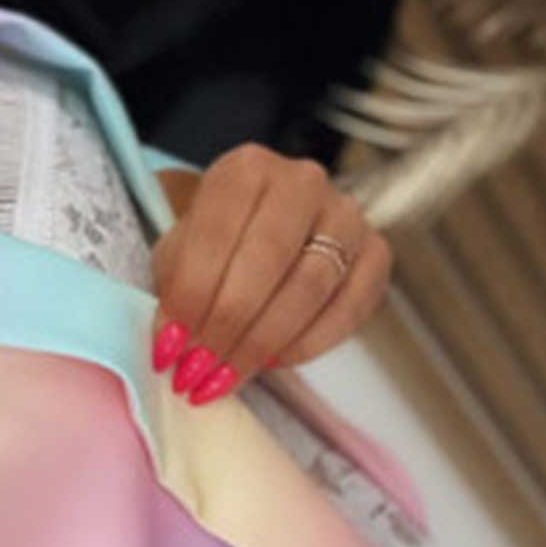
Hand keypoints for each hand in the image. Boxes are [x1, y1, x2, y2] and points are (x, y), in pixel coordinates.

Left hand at [149, 144, 392, 404]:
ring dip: (262, 343)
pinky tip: (271, 363)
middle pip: (267, 261)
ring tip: (226, 377)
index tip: (169, 347)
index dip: (191, 295)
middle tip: (198, 371)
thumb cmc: (215, 247)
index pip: (217, 232)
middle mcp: (303, 182)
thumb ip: (175, 290)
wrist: (261, 237)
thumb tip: (175, 347)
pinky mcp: (376, 254)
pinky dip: (307, 345)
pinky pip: (348, 309)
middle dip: (227, 325)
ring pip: (310, 287)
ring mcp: (346, 216)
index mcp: (246, 169)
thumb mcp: (180, 253)